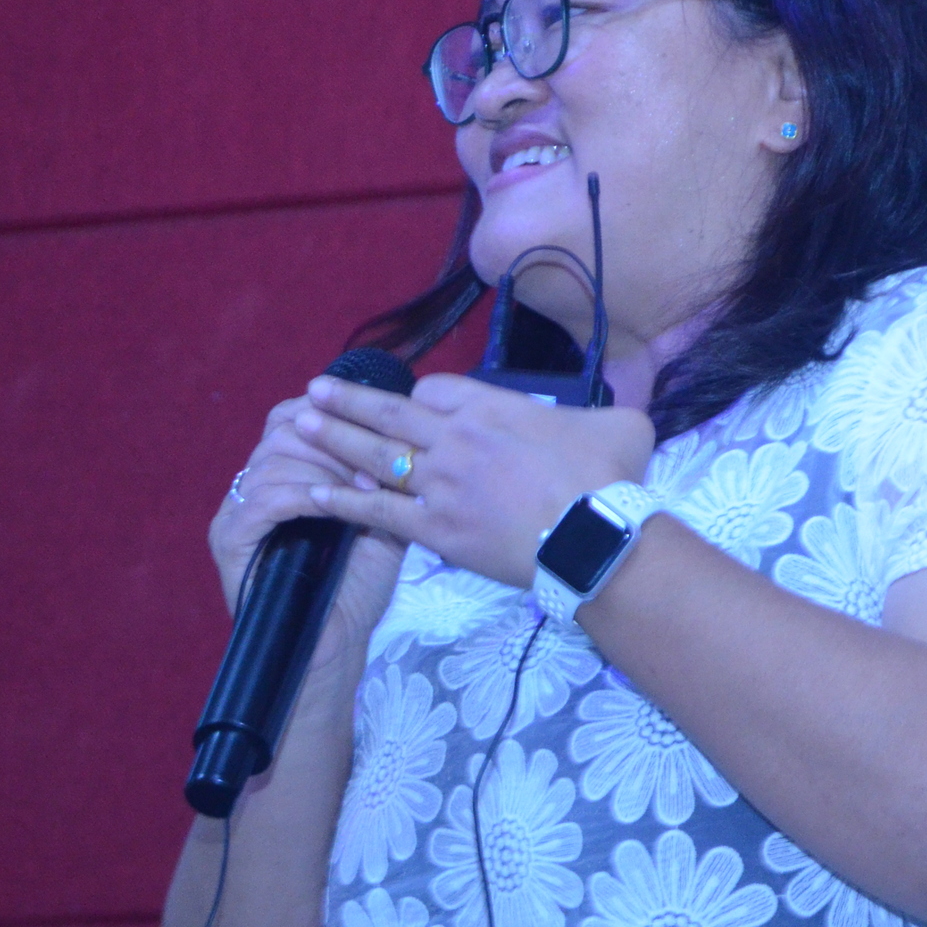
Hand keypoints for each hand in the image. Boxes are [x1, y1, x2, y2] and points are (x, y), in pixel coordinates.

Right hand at [207, 392, 409, 643]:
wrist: (335, 645)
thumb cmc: (357, 586)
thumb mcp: (379, 519)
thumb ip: (380, 476)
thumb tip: (402, 431)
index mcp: (282, 476)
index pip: (291, 417)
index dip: (331, 414)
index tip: (373, 429)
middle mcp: (251, 486)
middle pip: (284, 430)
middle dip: (335, 440)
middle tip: (373, 468)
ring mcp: (236, 512)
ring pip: (275, 459)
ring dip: (327, 469)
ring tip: (363, 491)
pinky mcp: (230, 539)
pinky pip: (265, 498)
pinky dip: (306, 495)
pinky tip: (335, 507)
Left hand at [292, 372, 656, 588]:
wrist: (595, 536)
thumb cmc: (611, 477)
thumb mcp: (621, 424)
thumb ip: (611, 407)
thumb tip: (626, 405)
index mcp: (493, 408)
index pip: (436, 391)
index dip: (418, 396)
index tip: (409, 403)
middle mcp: (456, 438)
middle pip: (391, 415)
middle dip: (349, 401)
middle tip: (314, 390)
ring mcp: (440, 484)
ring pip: (376, 456)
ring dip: (335, 440)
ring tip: (300, 425)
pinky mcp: (435, 529)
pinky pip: (377, 512)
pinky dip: (343, 502)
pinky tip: (313, 493)